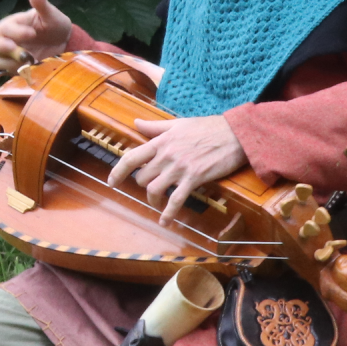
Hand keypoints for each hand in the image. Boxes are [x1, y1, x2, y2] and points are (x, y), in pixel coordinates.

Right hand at [0, 0, 73, 72]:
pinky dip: (16, 72)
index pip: (3, 27)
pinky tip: (31, 69)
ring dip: (11, 61)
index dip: (15, 31)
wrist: (65, 47)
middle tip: (16, 50)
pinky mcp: (14, 69)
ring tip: (31, 61)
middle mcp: (7, 38)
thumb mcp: (50, 14)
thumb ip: (40, 1)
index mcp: (13, 23)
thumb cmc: (56, 26)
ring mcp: (9, 55)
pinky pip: (5, 73)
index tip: (33, 34)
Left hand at [108, 115, 247, 224]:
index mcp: (161, 142)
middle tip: (151, 189)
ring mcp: (179, 168)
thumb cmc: (208, 127)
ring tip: (157, 204)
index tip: (111, 182)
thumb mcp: (178, 123)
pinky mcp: (194, 178)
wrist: (235, 134)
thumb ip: (155, 127)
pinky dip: (168, 213)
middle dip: (143, 186)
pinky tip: (166, 222)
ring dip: (153, 201)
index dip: (117, 171)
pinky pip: (175, 200)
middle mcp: (166, 155)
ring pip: (154, 190)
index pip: (131, 158)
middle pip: (142, 178)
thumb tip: (136, 123)